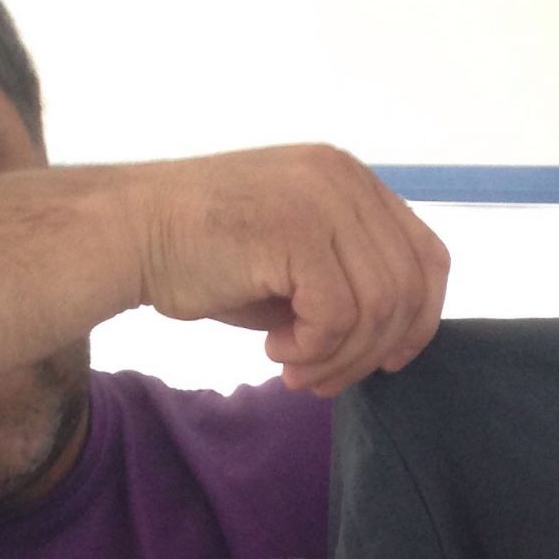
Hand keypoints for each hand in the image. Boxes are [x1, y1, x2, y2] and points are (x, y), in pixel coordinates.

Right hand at [119, 146, 448, 395]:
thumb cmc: (211, 255)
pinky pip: (339, 316)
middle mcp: (344, 178)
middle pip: (408, 290)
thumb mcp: (301, 262)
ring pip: (377, 310)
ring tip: (297, 370)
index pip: (427, 257)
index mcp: (352, 180)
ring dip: (340, 359)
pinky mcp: (295, 228)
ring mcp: (321, 197)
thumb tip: (401, 339)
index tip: (389, 361)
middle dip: (373, 354)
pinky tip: (274, 350)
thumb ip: (355, 280)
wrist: (131, 234)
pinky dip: (313, 350)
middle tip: (324, 380)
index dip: (420, 321)